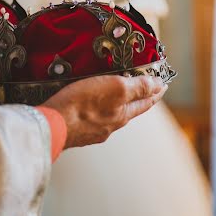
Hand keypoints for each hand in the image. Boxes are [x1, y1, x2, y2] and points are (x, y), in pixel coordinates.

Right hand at [43, 75, 166, 147]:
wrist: (52, 125)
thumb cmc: (83, 104)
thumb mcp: (116, 88)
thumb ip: (138, 87)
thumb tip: (158, 85)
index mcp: (122, 115)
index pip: (145, 102)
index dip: (155, 91)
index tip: (163, 85)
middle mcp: (111, 125)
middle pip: (130, 109)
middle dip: (138, 98)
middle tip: (145, 88)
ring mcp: (94, 130)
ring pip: (111, 115)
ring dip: (117, 104)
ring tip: (118, 95)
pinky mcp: (77, 131)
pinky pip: (93, 118)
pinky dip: (99, 110)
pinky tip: (91, 107)